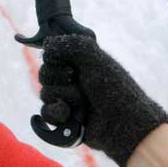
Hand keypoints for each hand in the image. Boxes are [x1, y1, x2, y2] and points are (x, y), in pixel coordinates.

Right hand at [39, 35, 167, 166]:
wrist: (123, 123)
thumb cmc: (114, 88)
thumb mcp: (94, 57)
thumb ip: (68, 44)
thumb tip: (47, 45)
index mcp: (78, 63)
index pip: (50, 55)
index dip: (55, 59)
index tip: (70, 64)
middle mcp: (71, 80)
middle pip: (44, 74)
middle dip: (59, 78)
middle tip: (77, 81)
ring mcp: (67, 100)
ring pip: (44, 93)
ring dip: (63, 96)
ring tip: (81, 102)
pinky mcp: (65, 119)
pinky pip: (45, 114)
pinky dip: (54, 113)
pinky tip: (67, 114)